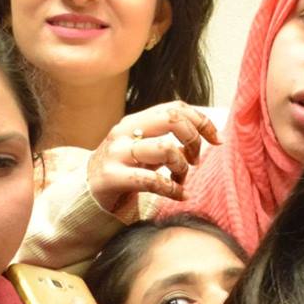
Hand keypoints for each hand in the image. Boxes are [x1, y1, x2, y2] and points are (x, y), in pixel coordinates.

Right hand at [84, 102, 219, 216]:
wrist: (86, 196)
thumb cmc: (124, 174)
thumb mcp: (146, 152)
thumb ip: (169, 140)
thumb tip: (205, 136)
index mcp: (136, 121)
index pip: (176, 108)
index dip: (202, 121)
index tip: (217, 140)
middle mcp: (125, 131)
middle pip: (172, 119)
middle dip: (193, 139)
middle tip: (195, 160)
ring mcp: (117, 153)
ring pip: (166, 148)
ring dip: (182, 167)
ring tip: (181, 180)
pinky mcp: (112, 177)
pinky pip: (152, 180)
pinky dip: (173, 189)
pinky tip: (179, 195)